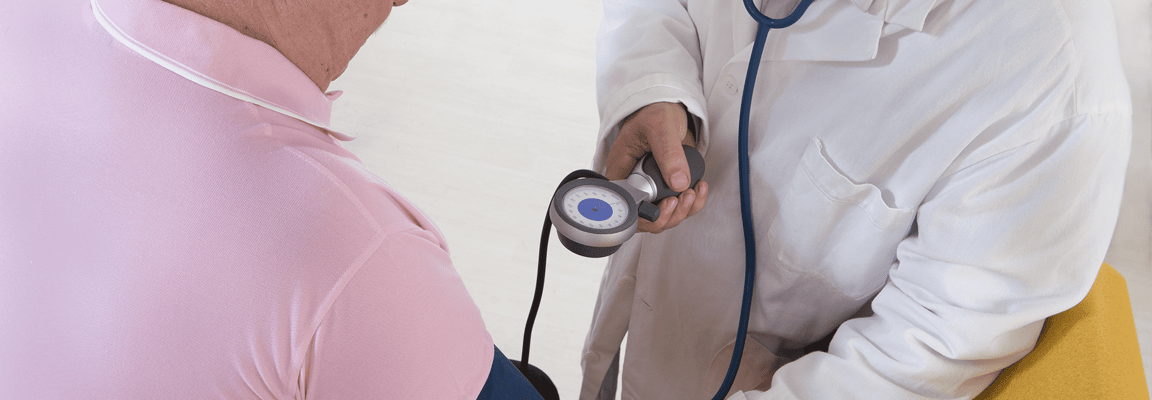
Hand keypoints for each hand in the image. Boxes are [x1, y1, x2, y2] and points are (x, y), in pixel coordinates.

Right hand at [605, 102, 707, 233]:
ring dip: (682, 211)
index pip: (625, 206)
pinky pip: (677, 205)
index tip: (665, 204)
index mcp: (621, 170)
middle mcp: (633, 182)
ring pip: (663, 215)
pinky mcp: (666, 185)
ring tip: (694, 192)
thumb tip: (678, 183)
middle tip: (683, 198)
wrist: (669, 107)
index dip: (645, 215)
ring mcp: (650, 186)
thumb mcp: (660, 127)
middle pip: (645, 217)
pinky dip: (692, 203)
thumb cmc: (655, 111)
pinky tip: (699, 188)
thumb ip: (669, 154)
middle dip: (668, 216)